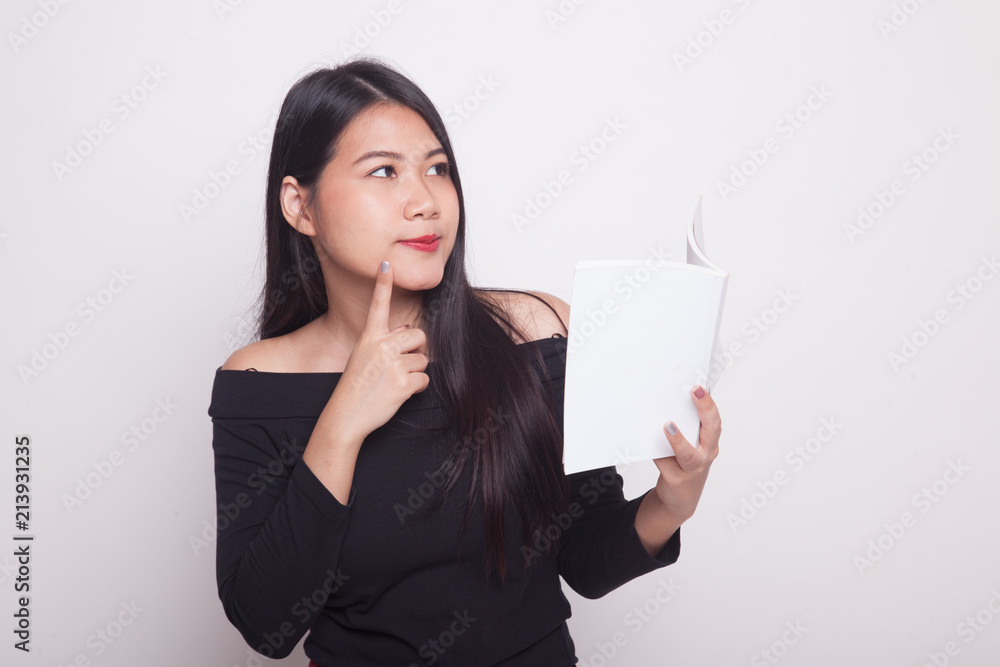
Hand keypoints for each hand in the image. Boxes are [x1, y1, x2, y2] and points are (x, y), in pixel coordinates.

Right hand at [328, 261, 429, 440]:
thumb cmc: (355, 387)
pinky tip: (399, 393)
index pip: (378, 305)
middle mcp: (381, 347)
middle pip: (418, 335)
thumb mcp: (364, 358)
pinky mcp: (403, 383)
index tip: (387, 263)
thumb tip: (407, 330)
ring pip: (423, 360)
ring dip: (415, 372)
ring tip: (394, 382)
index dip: (383, 283)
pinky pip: (424, 379)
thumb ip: (385, 342)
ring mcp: (393, 364)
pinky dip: (417, 388)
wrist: (346, 416)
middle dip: (416, 349)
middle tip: (400, 364)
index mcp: (369, 338)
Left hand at [650, 385, 721, 525]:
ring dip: (679, 440)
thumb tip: (663, 398)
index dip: (709, 402)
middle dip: (705, 409)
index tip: (699, 385)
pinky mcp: (676, 480)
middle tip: (695, 390)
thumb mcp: (688, 445)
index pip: (714, 419)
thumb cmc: (682, 464)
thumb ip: (683, 426)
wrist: (679, 499)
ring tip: (668, 425)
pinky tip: (646, 442)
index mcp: (710, 441)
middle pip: (712, 430)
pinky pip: (665, 464)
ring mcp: (693, 469)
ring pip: (688, 455)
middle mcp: (706, 454)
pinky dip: (657, 453)